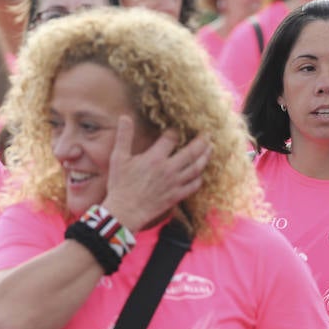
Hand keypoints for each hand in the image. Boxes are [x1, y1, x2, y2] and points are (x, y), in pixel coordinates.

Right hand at [101, 117, 210, 231]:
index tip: (178, 127)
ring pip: (197, 167)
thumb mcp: (118, 158)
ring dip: (205, 156)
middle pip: (191, 151)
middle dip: (202, 141)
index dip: (176, 130)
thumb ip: (124, 136)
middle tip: (207, 134)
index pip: (172, 138)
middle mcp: (169, 169)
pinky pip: (194, 185)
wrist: (125, 211)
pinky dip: (200, 177)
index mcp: (155, 158)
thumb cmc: (120, 184)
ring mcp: (175, 183)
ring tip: (210, 148)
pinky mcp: (177, 195)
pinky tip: (201, 173)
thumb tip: (124, 117)